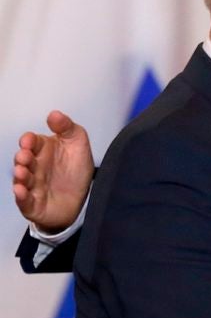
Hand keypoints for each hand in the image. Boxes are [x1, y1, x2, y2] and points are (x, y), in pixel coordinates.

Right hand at [12, 110, 94, 232]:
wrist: (83, 198)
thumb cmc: (75, 170)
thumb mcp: (77, 143)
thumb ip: (67, 127)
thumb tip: (54, 114)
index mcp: (43, 150)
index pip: (32, 142)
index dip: (29, 141)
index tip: (29, 140)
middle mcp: (35, 167)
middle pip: (24, 160)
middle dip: (23, 157)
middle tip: (26, 155)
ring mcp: (32, 185)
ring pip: (22, 180)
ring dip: (20, 175)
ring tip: (22, 171)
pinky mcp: (33, 204)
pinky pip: (24, 200)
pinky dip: (21, 196)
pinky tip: (21, 191)